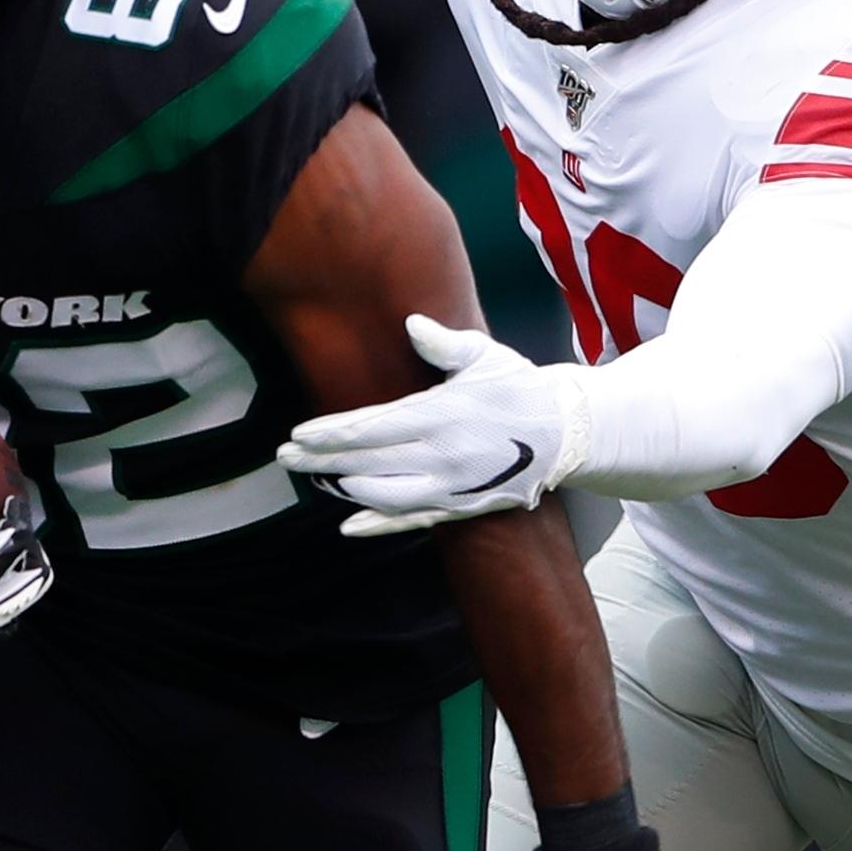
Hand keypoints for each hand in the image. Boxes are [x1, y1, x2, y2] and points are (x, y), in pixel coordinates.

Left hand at [278, 315, 589, 535]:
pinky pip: (413, 522)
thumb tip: (412, 324)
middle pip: (369, 463)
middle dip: (323, 461)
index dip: (334, 433)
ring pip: (385, 496)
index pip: (375, 427)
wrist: (566, 434)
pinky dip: (378, 526)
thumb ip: (445, 344)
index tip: (299, 435)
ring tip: (313, 478)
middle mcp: (445, 455)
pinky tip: (347, 526)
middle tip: (284, 458)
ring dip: (344, 489)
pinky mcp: (461, 507)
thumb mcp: (486, 357)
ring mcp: (453, 487)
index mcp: (445, 413)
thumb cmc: (519, 387)